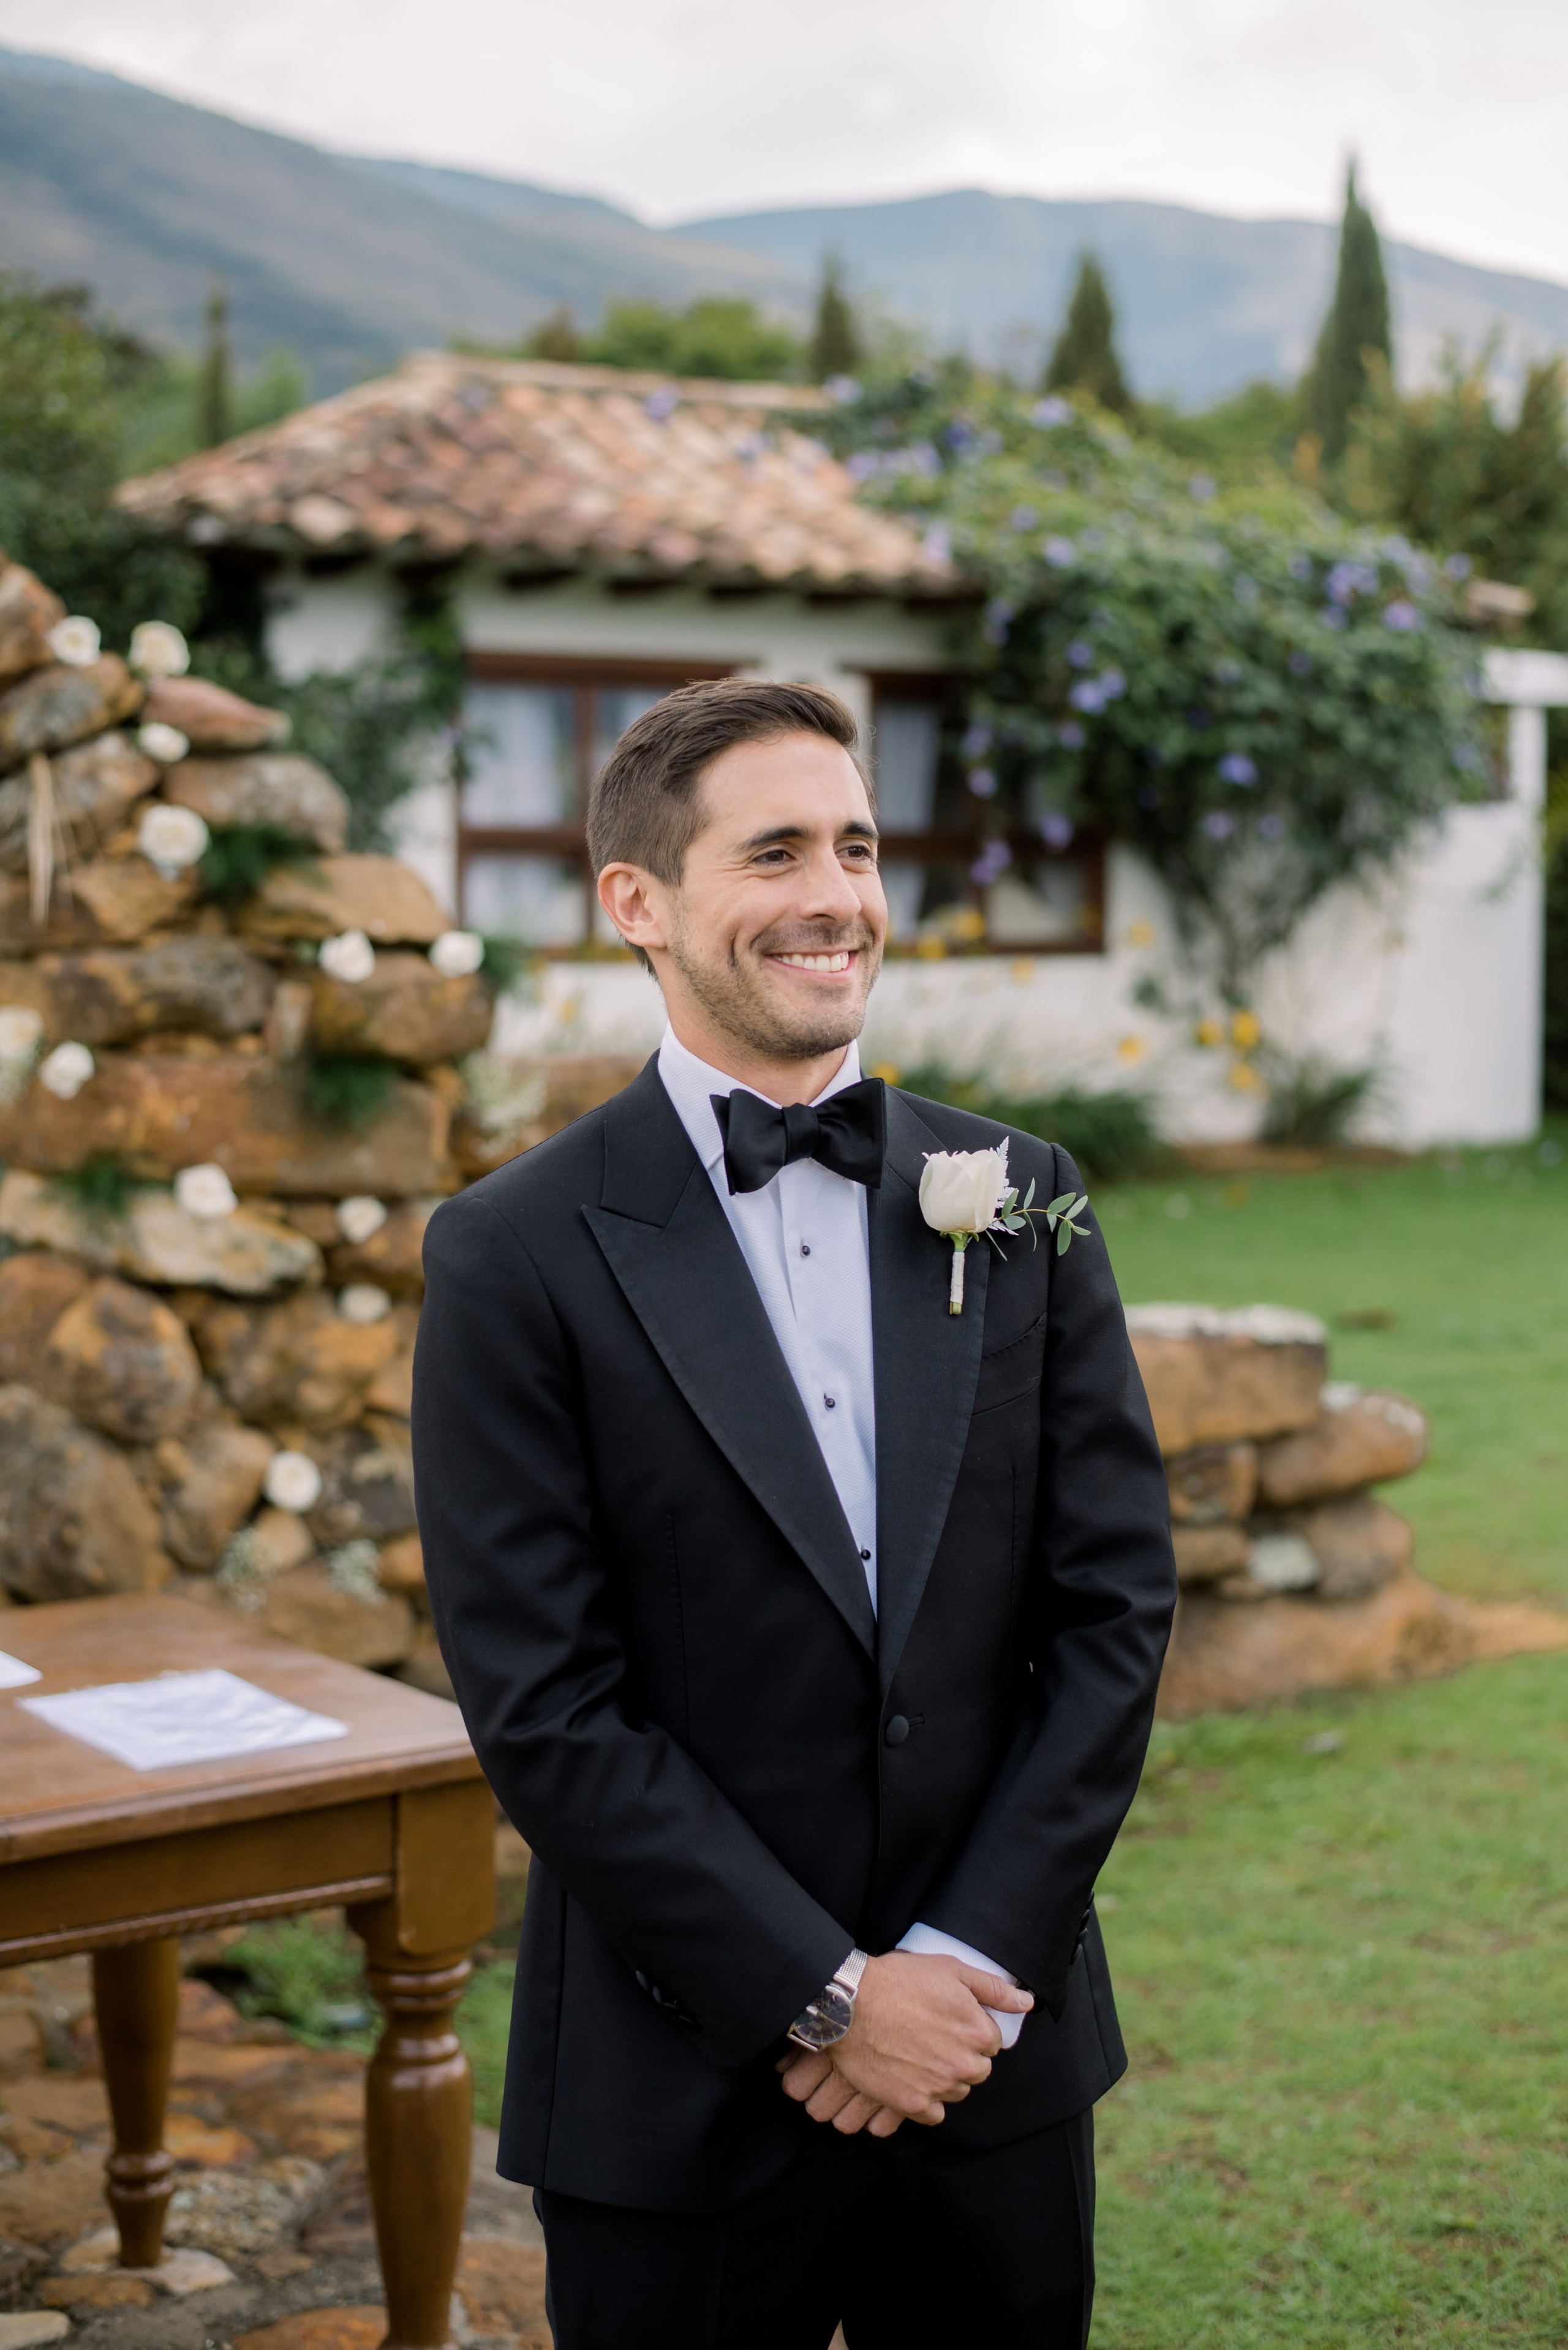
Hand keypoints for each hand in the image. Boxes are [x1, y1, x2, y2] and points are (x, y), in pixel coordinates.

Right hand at [780, 1951, 1031, 2130]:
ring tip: (918, 2053)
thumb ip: (994, 1989)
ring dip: (944, 2077)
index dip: (971, 2029)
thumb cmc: (899, 1981)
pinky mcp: (912, 2104)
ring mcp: (938, 2087)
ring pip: (956, 2091)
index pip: (991, 2042)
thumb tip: (1027, 2003)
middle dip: (961, 2056)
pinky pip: (933, 2113)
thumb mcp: (951, 1970)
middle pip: (976, 2070)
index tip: (949, 2021)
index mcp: (977, 2032)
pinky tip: (910, 2077)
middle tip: (933, 2037)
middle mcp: (963, 2065)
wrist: (850, 2005)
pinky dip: (925, 2100)